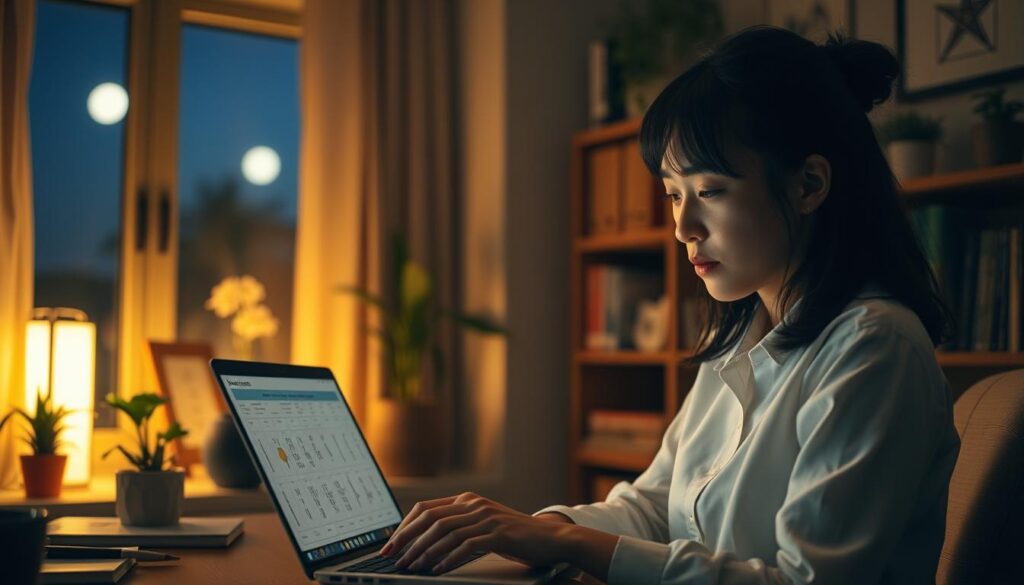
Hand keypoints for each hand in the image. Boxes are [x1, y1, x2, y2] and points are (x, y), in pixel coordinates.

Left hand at [380, 492, 575, 573]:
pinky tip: (439, 569)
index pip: (425, 509)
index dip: (404, 527)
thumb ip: (458, 525)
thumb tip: (423, 542)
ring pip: (446, 532)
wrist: (549, 538)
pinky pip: (467, 545)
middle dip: (408, 540)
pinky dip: (450, 558)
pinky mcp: (498, 533)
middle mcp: (474, 504)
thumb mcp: (482, 524)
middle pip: (431, 519)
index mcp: (466, 500)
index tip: (390, 545)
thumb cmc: (513, 536)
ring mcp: (486, 517)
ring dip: (425, 552)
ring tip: (412, 567)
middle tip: (394, 558)